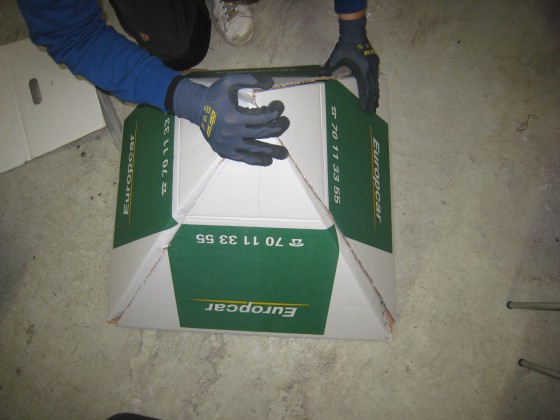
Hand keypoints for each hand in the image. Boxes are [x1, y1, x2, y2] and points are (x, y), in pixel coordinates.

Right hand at [170, 74, 289, 165]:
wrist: (196, 108)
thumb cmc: (215, 94)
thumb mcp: (230, 81)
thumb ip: (250, 79)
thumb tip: (271, 82)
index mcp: (234, 117)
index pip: (262, 118)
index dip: (275, 113)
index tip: (279, 107)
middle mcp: (232, 134)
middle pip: (261, 134)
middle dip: (277, 129)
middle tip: (286, 123)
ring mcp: (229, 145)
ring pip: (254, 150)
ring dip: (271, 151)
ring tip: (284, 154)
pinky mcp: (225, 152)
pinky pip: (243, 158)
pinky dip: (256, 160)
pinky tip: (268, 161)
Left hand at [321, 17, 379, 113]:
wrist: (355, 31)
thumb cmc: (345, 45)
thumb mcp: (336, 56)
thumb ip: (330, 67)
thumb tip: (320, 74)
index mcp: (362, 69)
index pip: (364, 88)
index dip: (365, 99)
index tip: (365, 109)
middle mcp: (371, 68)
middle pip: (373, 89)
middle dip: (372, 101)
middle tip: (371, 113)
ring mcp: (374, 65)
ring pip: (376, 84)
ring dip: (375, 95)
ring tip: (376, 106)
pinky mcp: (375, 62)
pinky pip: (376, 78)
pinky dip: (376, 87)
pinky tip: (375, 92)